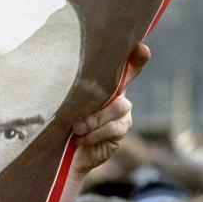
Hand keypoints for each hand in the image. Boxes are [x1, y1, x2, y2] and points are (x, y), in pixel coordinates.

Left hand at [57, 43, 148, 201]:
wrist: (65, 153)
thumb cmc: (61, 123)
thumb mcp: (64, 105)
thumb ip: (71, 92)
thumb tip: (60, 74)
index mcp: (104, 85)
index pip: (126, 68)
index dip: (137, 58)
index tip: (142, 48)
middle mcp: (117, 96)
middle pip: (121, 89)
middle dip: (100, 103)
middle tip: (77, 120)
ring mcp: (122, 114)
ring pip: (119, 108)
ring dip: (94, 120)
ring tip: (76, 129)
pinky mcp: (120, 131)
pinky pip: (114, 128)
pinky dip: (95, 134)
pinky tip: (81, 139)